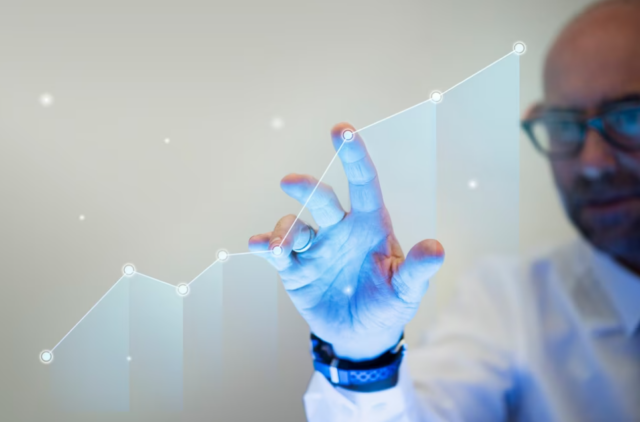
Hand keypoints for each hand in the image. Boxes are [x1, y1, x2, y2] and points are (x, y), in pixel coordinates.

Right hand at [249, 122, 443, 359]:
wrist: (362, 334)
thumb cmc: (388, 304)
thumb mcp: (406, 290)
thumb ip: (417, 270)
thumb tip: (436, 248)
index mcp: (370, 225)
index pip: (363, 183)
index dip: (353, 156)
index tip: (340, 131)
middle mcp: (340, 229)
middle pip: (322, 200)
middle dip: (307, 188)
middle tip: (291, 182)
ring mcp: (315, 247)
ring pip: (295, 225)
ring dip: (285, 231)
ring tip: (280, 247)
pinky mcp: (295, 268)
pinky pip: (277, 251)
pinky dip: (265, 245)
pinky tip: (259, 244)